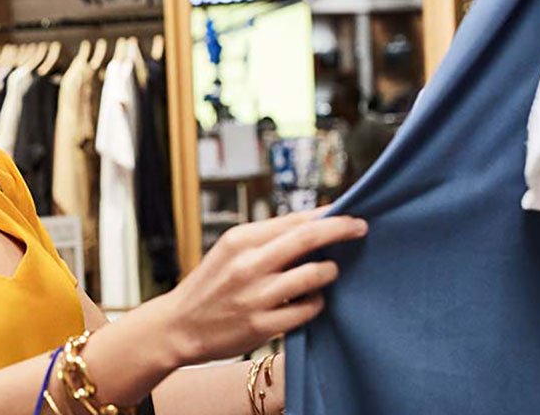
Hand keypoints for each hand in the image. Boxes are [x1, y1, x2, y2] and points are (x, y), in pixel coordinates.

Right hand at [155, 207, 366, 363]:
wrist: (177, 326)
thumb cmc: (211, 285)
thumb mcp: (229, 251)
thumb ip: (266, 238)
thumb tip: (314, 222)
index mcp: (239, 240)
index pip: (294, 220)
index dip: (327, 215)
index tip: (349, 213)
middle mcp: (247, 264)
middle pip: (307, 238)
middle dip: (341, 229)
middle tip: (362, 227)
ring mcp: (255, 296)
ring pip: (314, 274)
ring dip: (329, 270)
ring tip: (329, 271)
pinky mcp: (261, 325)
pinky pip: (307, 309)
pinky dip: (316, 302)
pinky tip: (310, 300)